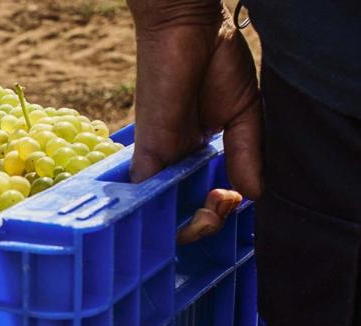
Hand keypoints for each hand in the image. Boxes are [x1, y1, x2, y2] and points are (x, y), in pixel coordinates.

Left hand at [127, 1, 261, 241]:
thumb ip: (248, 154)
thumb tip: (254, 194)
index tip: (233, 200)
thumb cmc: (217, 61)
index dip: (218, 211)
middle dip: (204, 225)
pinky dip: (158, 212)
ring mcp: (159, 157)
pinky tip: (179, 222)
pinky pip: (144, 192)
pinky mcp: (148, 149)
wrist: (188, 27)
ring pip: (163, 211)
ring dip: (188, 224)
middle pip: (181, 212)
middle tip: (223, 206)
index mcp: (198, 153)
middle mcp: (175, 160)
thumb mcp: (244, 114)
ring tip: (212, 209)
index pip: (202, 198)